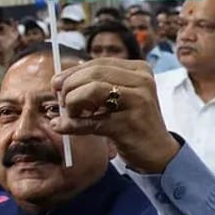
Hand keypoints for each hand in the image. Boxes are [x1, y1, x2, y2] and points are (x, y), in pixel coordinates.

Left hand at [49, 59, 179, 173]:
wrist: (158, 152)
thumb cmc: (135, 123)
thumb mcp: (122, 97)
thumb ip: (98, 85)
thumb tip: (60, 82)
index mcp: (140, 70)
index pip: (99, 63)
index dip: (72, 72)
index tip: (56, 84)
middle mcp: (142, 81)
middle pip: (93, 73)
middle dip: (70, 87)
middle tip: (62, 102)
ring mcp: (138, 101)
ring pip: (92, 90)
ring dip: (73, 103)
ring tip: (71, 115)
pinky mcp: (129, 124)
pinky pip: (92, 121)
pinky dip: (73, 125)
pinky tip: (63, 127)